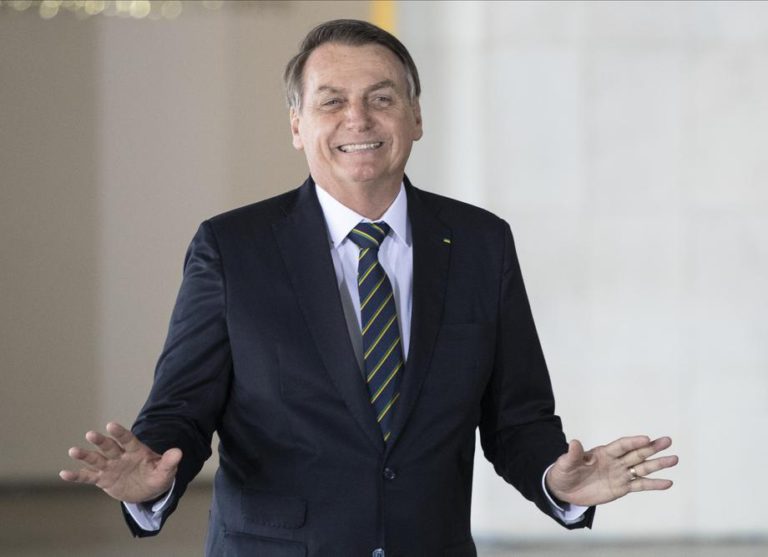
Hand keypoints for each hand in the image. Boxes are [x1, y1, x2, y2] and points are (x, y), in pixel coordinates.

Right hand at [59, 422, 181, 503]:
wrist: (148, 489)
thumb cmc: (157, 476)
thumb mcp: (166, 471)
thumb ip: (170, 462)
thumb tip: (178, 452)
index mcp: (136, 450)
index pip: (127, 439)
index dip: (119, 432)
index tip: (110, 425)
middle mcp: (121, 456)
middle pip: (109, 446)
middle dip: (101, 441)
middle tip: (90, 434)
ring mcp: (110, 466)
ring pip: (96, 459)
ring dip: (85, 455)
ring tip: (73, 450)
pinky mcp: (103, 479)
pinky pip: (88, 477)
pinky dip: (77, 475)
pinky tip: (64, 473)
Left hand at [545, 435, 677, 506]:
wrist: (564, 490)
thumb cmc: (564, 473)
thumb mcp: (565, 464)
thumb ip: (572, 455)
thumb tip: (574, 442)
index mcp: (603, 453)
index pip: (621, 445)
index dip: (633, 442)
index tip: (646, 438)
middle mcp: (615, 461)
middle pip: (636, 453)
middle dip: (652, 448)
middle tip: (668, 440)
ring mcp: (620, 474)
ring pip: (642, 468)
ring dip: (658, 464)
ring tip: (674, 459)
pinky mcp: (622, 488)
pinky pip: (640, 485)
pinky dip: (654, 484)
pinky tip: (668, 482)